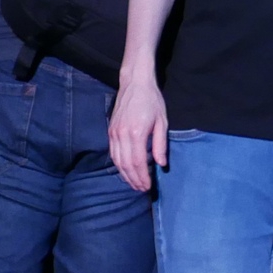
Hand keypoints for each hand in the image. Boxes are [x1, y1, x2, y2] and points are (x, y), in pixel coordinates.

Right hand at [108, 71, 169, 193]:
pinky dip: (118, 165)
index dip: (142, 176)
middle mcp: (122, 135)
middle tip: (142, 189)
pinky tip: (125, 171)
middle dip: (134, 179)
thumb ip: (161, 144)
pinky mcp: (110, 131)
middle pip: (126, 165)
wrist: (134, 83)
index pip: (138, 162)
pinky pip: (113, 153)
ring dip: (125, 175)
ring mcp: (114, 133)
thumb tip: (161, 164)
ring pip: (117, 161)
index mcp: (137, 133)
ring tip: (134, 184)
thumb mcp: (162, 121)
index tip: (148, 186)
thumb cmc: (152, 100)